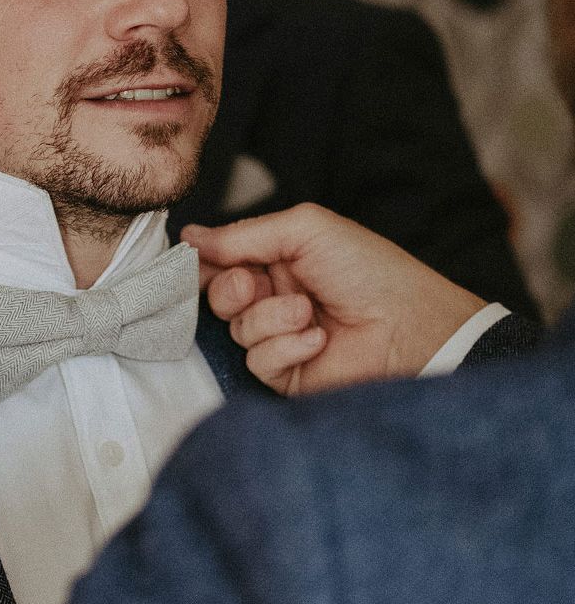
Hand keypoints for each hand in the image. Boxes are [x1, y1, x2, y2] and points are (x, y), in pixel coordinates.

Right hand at [181, 204, 485, 395]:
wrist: (415, 327)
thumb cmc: (369, 270)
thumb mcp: (305, 230)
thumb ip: (242, 234)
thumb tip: (190, 236)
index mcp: (279, 259)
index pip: (223, 260)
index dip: (207, 261)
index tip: (198, 257)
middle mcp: (276, 297)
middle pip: (218, 296)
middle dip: (231, 289)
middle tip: (255, 286)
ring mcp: (282, 335)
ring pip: (236, 330)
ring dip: (268, 318)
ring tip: (307, 312)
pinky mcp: (289, 373)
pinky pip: (257, 360)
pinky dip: (284, 346)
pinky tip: (316, 339)